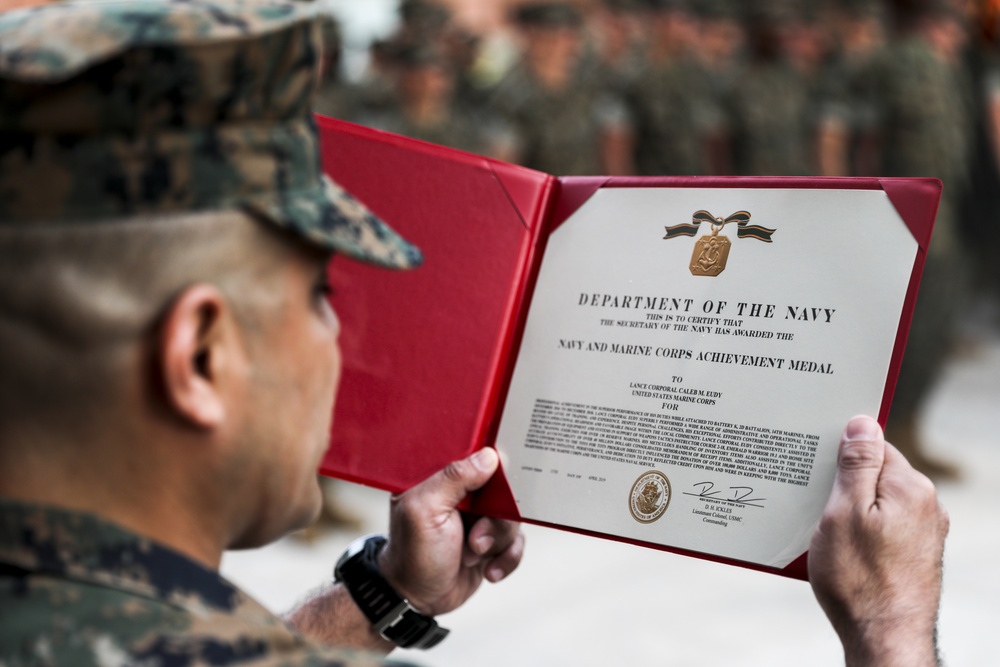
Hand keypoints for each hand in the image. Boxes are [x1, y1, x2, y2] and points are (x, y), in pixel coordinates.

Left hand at [378, 448, 524, 615]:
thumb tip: (489, 456)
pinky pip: (516, 542)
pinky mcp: (492, 541)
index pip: (475, 458)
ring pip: (512, 518)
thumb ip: (454, 479)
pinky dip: (507, 558)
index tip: (496, 490)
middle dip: (495, 520)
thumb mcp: (426, 511)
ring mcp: (479, 518)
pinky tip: (488, 570)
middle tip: (475, 540)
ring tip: (472, 556)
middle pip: (502, 491)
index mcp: (441, 479)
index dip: (492, 470)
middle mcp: (462, 495)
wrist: (418, 599)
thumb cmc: (413, 554)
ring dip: (497, 542)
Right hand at [809, 416, 948, 666]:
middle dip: (841, 484)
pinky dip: (857, 533)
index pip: (873, 445)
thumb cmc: (859, 579)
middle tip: (812, 504)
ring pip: (875, 504)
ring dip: (847, 511)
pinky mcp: (914, 556)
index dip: (839, 452)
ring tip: (821, 534)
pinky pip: (880, 529)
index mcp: (910, 487)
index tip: (814, 466)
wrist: (884, 639)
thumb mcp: (843, 512)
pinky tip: (837, 552)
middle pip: (874, 475)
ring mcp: (923, 533)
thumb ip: (856, 465)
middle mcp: (926, 506)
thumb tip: (862, 422)